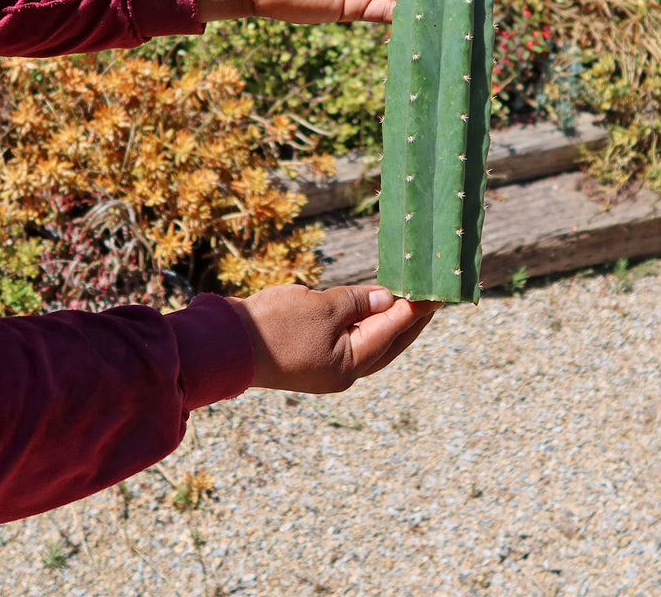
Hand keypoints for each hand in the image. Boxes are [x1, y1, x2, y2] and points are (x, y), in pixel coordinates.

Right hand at [226, 283, 440, 393]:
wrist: (223, 345)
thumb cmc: (275, 326)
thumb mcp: (324, 307)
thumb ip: (359, 302)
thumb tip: (389, 299)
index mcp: (351, 364)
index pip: (394, 329)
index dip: (416, 307)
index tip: (437, 290)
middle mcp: (344, 371)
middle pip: (389, 342)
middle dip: (410, 319)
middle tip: (431, 296)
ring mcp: (326, 366)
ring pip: (369, 342)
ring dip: (388, 320)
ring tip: (407, 299)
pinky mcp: (310, 356)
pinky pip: (347, 339)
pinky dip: (362, 321)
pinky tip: (369, 306)